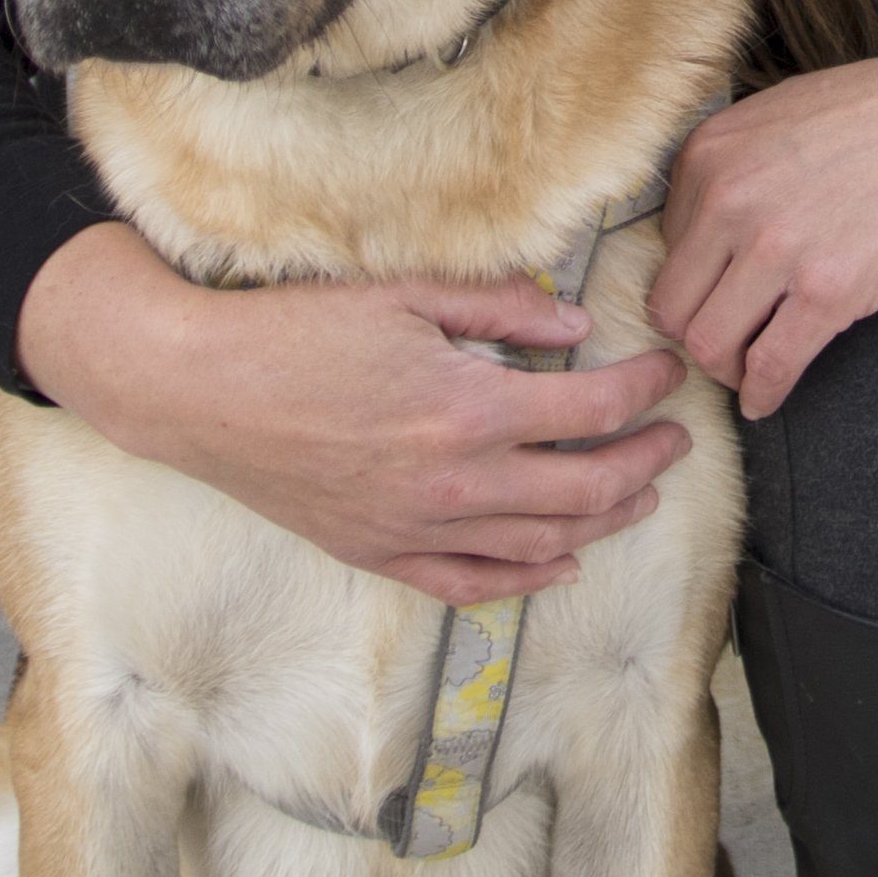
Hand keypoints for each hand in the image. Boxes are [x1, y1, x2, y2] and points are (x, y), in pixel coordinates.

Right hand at [16, 222, 693, 605]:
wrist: (202, 391)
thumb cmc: (297, 330)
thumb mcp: (403, 292)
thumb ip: (498, 307)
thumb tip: (575, 326)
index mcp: (467, 408)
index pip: (591, 412)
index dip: (644, 392)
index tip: (669, 374)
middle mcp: (454, 483)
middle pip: (584, 490)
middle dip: (644, 461)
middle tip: (676, 439)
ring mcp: (418, 529)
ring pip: (542, 544)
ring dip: (603, 521)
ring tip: (638, 494)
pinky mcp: (381, 554)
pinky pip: (473, 584)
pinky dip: (527, 578)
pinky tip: (560, 565)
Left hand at [650, 38, 877, 421]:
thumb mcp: (784, 114)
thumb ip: (734, 166)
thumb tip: (703, 225)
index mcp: (710, 153)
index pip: (664, 247)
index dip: (695, 278)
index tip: (722, 292)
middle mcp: (729, 199)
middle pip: (671, 305)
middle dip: (695, 332)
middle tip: (728, 341)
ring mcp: (777, 247)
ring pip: (708, 344)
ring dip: (725, 369)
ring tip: (749, 369)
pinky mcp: (828, 291)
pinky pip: (769, 367)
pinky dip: (762, 395)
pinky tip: (768, 399)